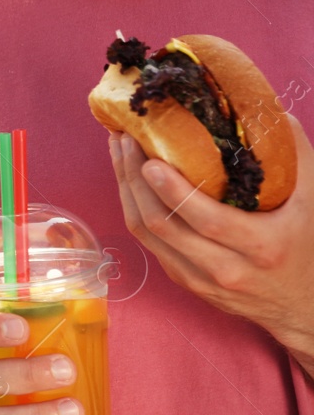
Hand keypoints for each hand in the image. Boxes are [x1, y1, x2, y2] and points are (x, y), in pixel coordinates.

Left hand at [110, 116, 313, 367]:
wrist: (305, 306)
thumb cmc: (310, 245)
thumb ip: (294, 154)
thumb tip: (265, 107)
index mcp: (262, 247)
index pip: (208, 220)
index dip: (174, 191)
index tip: (151, 159)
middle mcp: (227, 270)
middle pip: (163, 225)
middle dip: (134, 179)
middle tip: (124, 139)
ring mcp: (201, 280)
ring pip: (147, 236)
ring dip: (126, 190)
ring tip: (119, 151)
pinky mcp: (185, 282)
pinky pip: (149, 243)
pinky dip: (135, 208)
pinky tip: (130, 180)